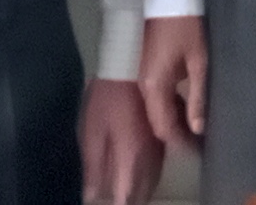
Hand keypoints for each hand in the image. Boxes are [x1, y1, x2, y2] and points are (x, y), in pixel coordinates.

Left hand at [79, 78, 163, 204]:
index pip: (129, 196)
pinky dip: (151, 174)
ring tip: (131, 195)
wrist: (132, 65)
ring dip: (144, 189)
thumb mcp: (92, 131)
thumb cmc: (107, 98)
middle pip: (145, 191)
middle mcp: (151, 157)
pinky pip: (161, 163)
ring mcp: (161, 146)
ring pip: (155, 179)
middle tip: (122, 202)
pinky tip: (143, 175)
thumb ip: (93, 166)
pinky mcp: (164, 135)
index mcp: (131, 158)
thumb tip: (90, 196)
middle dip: (134, 200)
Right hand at [138, 15, 208, 147]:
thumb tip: (198, 128)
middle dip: (177, 137)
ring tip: (196, 133)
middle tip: (200, 147)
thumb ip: (198, 96)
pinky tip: (186, 112)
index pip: (163, 128)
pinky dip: (169, 110)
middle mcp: (142, 86)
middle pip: (157, 123)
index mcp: (153, 86)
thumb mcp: (200, 61)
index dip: (181, 143)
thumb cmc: (186, 25)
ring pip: (155, 112)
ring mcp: (141, 78)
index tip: (198, 152)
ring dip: (174, 124)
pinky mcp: (146, 71)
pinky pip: (155, 100)